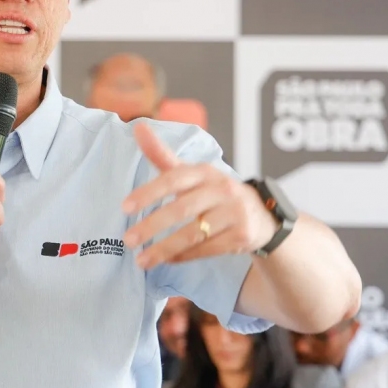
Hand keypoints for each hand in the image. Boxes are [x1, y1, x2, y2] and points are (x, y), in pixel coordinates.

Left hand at [122, 123, 277, 268]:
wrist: (262, 215)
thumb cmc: (214, 192)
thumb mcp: (192, 173)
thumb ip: (162, 155)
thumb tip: (137, 126)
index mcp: (204, 171)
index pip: (173, 178)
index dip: (148, 192)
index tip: (125, 207)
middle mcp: (221, 189)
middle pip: (182, 209)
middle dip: (152, 226)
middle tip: (128, 240)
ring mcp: (234, 212)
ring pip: (193, 234)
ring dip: (164, 248)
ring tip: (141, 261)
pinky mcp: (242, 235)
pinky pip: (207, 249)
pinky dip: (185, 257)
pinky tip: (167, 261)